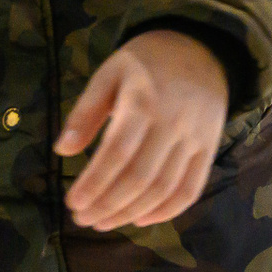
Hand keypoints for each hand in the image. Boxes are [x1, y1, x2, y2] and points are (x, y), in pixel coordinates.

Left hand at [55, 29, 228, 231]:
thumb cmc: (145, 61)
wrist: (199, 48)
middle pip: (139, 178)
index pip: (116, 154)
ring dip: (131, 213)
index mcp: (142, 102)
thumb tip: (62, 150)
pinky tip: (141, 220)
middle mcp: (171, 124)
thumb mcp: (109, 72)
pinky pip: (190, 189)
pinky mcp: (209, 149)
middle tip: (83, 219)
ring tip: (104, 223)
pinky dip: (167, 212)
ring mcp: (194, 139)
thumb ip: (86, 111)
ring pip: (163, 189)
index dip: (94, 183)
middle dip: (108, 205)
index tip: (72, 203)